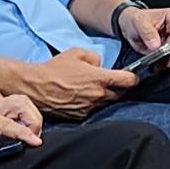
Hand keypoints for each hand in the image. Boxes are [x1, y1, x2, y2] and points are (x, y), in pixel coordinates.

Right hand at [20, 48, 138, 118]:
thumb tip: (100, 65)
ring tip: (92, 88)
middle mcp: (98, 95)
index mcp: (100, 78)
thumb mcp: (77, 52)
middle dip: (119, 87)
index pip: (129, 81)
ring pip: (106, 102)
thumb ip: (95, 57)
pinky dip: (92, 103)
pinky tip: (81, 96)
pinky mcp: (81, 116)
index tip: (132, 76)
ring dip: (104, 95)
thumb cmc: (55, 68)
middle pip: (120, 93)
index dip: (133, 77)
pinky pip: (93, 109)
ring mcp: (90, 107)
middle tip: (112, 81)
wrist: (36, 86)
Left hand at [119, 5, 169, 70]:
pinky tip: (154, 67)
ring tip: (157, 65)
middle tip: (167, 61)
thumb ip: (148, 33)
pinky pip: (169, 60)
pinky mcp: (167, 52)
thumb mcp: (139, 23)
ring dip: (169, 62)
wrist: (129, 27)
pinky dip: (162, 65)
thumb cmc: (136, 19)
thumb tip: (156, 45)